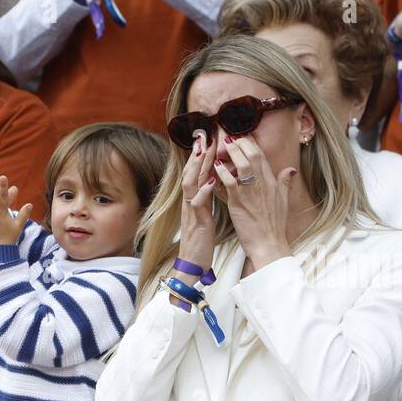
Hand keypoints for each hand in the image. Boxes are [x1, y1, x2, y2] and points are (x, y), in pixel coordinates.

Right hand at [176, 130, 216, 278]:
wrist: (192, 265)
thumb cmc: (200, 242)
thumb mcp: (204, 216)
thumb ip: (206, 200)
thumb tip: (211, 184)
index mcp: (193, 201)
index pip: (195, 174)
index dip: (200, 156)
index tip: (206, 139)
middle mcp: (189, 203)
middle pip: (191, 173)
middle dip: (198, 154)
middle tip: (204, 135)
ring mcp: (191, 212)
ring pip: (191, 184)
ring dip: (198, 166)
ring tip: (206, 150)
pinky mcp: (197, 222)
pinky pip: (198, 204)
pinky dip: (203, 192)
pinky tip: (211, 181)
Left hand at [215, 135, 294, 271]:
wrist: (269, 243)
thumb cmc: (274, 225)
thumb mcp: (283, 201)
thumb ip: (284, 183)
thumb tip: (290, 170)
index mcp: (272, 182)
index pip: (262, 156)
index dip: (252, 143)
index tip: (243, 135)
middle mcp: (263, 183)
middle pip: (254, 155)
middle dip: (242, 142)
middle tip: (231, 135)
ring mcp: (251, 192)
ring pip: (243, 164)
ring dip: (233, 152)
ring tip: (224, 144)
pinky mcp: (239, 202)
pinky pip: (230, 182)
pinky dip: (222, 172)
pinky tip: (216, 166)